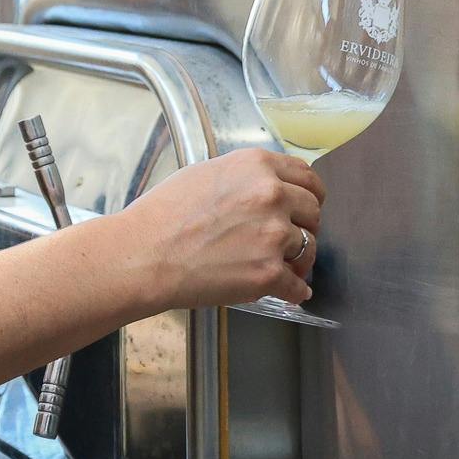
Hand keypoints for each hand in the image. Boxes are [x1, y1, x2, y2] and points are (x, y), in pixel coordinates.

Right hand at [122, 148, 324, 307]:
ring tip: (280, 266)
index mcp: (257, 166)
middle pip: (314, 211)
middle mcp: (272, 195)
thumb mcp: (206, 174)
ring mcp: (273, 236)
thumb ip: (245, 178)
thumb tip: (268, 189)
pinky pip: (298, 286)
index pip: (307, 176)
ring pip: (309, 248)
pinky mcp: (268, 274)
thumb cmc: (163, 214)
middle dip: (304, 226)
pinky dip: (294, 291)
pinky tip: (287, 291)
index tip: (306, 206)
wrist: (144, 254)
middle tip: (286, 239)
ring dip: (299, 259)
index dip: (309, 194)